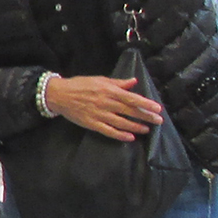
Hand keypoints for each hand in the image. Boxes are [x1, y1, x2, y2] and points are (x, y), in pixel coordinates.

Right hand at [46, 74, 163, 141]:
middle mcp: (106, 103)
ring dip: (136, 127)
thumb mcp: (99, 79)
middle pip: (130, 111)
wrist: (59, 94)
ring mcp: (99, 114)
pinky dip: (120, 135)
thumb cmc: (80, 85)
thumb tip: (133, 81)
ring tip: (146, 129)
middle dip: (145, 116)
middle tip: (158, 121)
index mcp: (109, 90)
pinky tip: (130, 137)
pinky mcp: (92, 124)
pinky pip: (109, 131)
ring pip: (122, 122)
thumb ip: (117, 82)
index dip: (145, 104)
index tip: (157, 108)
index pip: (131, 98)